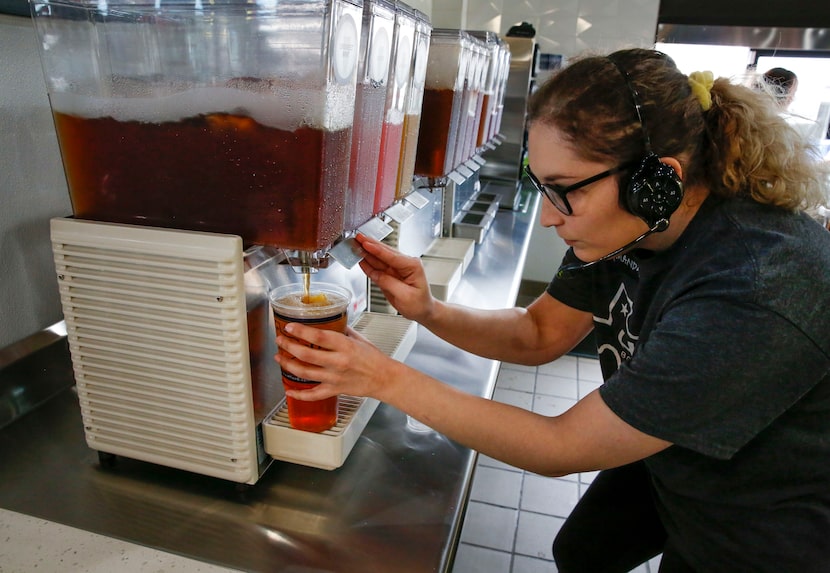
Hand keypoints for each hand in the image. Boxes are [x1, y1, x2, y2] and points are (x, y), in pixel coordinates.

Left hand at [275, 322, 395, 401]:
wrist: (384, 378)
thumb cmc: (374, 358)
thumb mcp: (359, 339)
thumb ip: (342, 331)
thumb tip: (328, 322)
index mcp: (345, 346)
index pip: (318, 336)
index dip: (301, 331)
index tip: (290, 327)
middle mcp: (338, 362)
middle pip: (307, 354)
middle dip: (289, 346)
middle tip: (280, 341)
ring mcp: (335, 378)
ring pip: (305, 373)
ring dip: (289, 365)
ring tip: (280, 358)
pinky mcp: (335, 390)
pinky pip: (314, 395)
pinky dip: (299, 395)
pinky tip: (289, 391)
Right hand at [356, 234, 435, 322]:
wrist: (423, 310)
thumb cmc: (420, 304)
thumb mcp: (405, 295)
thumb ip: (389, 283)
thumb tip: (376, 274)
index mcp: (412, 266)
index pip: (391, 256)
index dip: (377, 249)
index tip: (366, 243)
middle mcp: (404, 264)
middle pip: (384, 252)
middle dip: (369, 245)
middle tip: (358, 237)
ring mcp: (396, 269)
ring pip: (378, 259)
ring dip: (366, 252)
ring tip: (355, 246)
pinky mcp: (389, 275)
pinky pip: (377, 268)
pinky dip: (367, 264)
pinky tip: (360, 258)